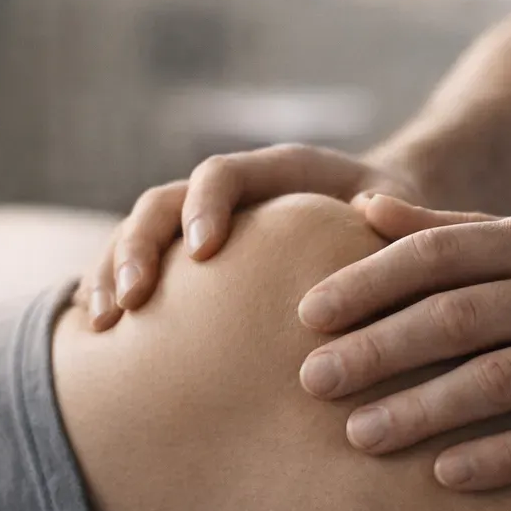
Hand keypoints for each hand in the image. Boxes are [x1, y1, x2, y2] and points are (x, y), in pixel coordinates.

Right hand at [77, 145, 420, 329]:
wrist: (394, 226)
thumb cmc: (407, 226)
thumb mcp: (410, 217)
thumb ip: (398, 220)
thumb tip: (375, 222)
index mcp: (280, 172)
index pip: (223, 173)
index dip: (206, 206)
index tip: (205, 253)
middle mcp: (233, 195)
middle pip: (163, 203)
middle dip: (137, 246)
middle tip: (131, 299)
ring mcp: (206, 229)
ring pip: (139, 237)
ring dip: (110, 273)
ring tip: (102, 324)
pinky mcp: (196, 269)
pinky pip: (143, 274)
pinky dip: (115, 296)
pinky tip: (100, 338)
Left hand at [295, 196, 510, 489]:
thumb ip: (455, 228)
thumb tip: (363, 210)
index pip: (439, 254)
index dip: (368, 282)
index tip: (306, 314)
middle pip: (456, 317)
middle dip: (376, 350)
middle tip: (310, 382)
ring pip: (499, 381)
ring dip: (421, 410)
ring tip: (357, 437)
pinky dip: (498, 458)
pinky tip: (443, 478)